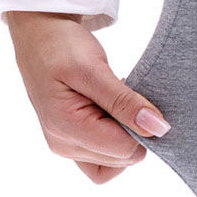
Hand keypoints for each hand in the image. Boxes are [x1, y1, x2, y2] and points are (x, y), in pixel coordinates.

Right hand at [6, 10, 170, 184]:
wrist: (39, 36)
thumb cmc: (61, 47)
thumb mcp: (95, 69)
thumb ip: (125, 102)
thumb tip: (157, 129)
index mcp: (66, 129)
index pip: (126, 149)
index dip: (142, 126)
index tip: (134, 97)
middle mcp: (64, 146)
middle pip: (125, 157)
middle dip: (134, 130)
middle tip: (121, 97)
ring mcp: (67, 148)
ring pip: (119, 160)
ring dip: (127, 134)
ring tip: (114, 103)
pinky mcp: (73, 143)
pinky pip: (107, 158)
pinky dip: (117, 139)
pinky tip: (113, 114)